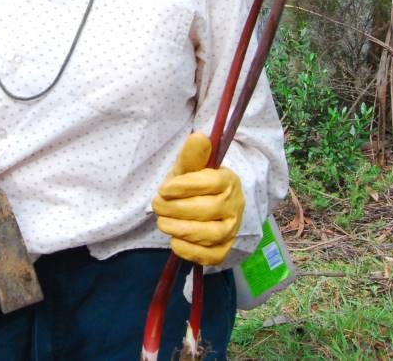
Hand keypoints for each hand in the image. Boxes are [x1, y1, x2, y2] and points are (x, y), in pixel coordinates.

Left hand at [151, 133, 243, 265]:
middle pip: (208, 209)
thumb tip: (199, 136)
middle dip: (176, 209)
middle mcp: (235, 206)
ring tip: (162, 223)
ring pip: (211, 234)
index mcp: (228, 181)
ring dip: (181, 229)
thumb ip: (192, 155)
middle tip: (157, 205)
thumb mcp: (190, 167)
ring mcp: (232, 230)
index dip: (185, 187)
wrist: (205, 205)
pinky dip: (190, 251)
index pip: (211, 183)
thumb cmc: (194, 184)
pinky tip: (174, 241)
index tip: (164, 189)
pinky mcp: (224, 249)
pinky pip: (211, 256)